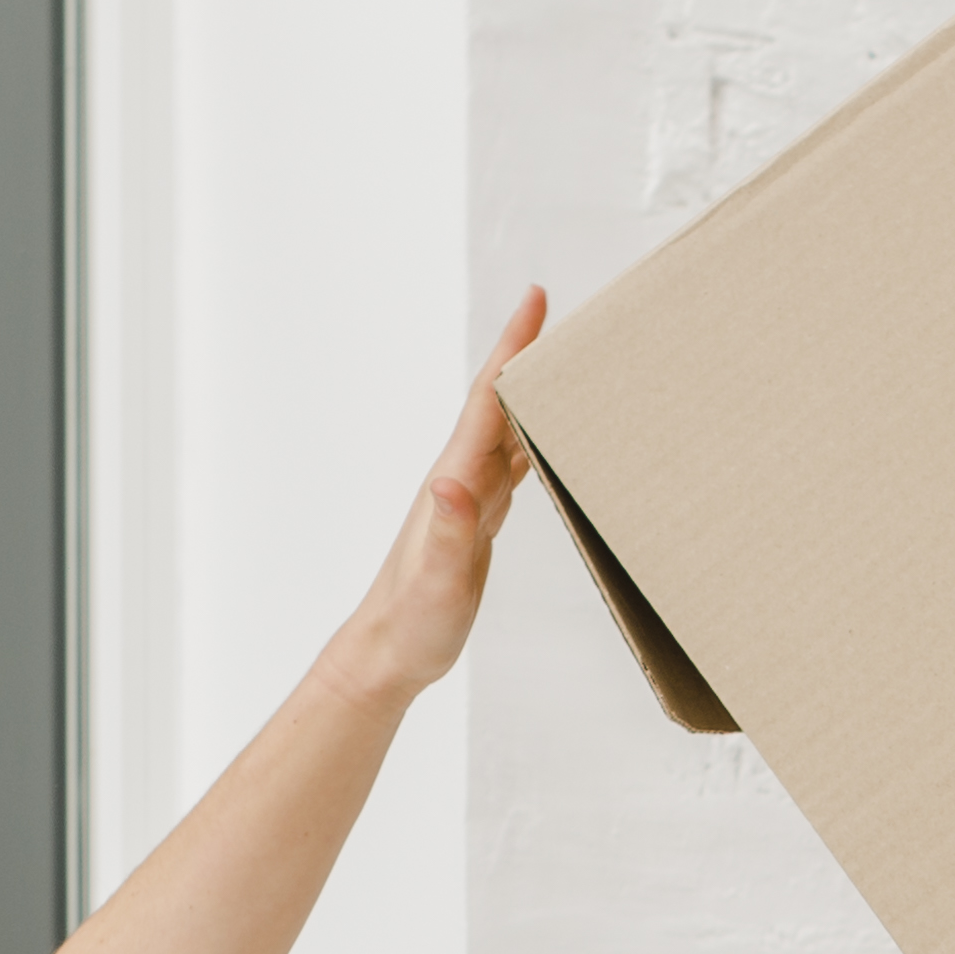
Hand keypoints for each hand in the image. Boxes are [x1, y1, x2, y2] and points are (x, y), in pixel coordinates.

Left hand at [328, 290, 550, 704]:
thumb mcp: (436, 580)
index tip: (535, 300)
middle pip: (499, 403)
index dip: (512, 349)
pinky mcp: (478, 520)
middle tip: (560, 313)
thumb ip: (448, 532)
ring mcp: (469, 499)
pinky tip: (549, 436)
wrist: (389, 653)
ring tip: (565, 363)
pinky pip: (512, 466)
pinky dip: (533, 441)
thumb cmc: (412, 622)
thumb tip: (451, 481)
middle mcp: (461, 480)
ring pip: (507, 430)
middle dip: (526, 355)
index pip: (488, 402)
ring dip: (531, 395)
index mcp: (455, 483)